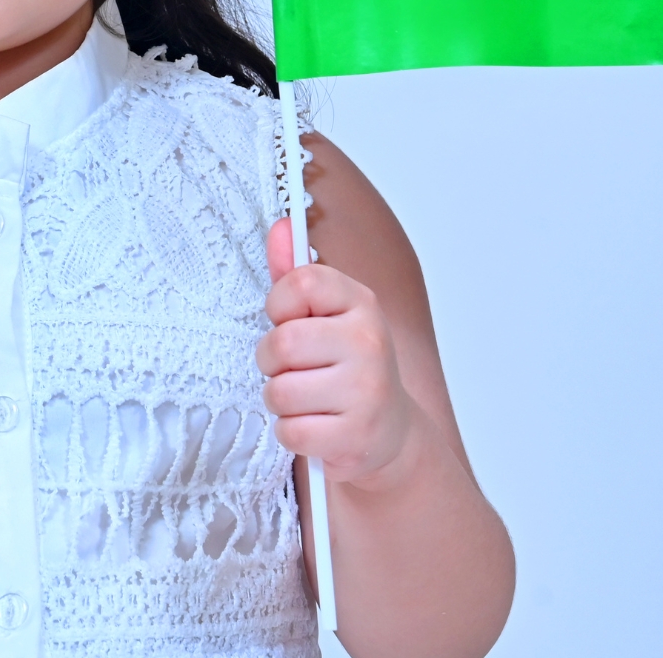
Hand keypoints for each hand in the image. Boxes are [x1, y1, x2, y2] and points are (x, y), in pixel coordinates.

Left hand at [257, 217, 423, 487]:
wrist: (390, 433)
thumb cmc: (347, 368)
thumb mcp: (326, 316)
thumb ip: (297, 274)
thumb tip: (281, 225)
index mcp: (361, 304)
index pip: (300, 283)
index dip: (280, 305)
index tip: (291, 320)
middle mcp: (369, 343)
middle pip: (281, 343)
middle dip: (271, 361)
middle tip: (292, 368)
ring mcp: (367, 392)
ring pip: (279, 392)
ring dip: (280, 400)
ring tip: (306, 399)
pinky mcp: (356, 437)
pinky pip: (291, 431)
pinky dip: (292, 433)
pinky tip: (316, 426)